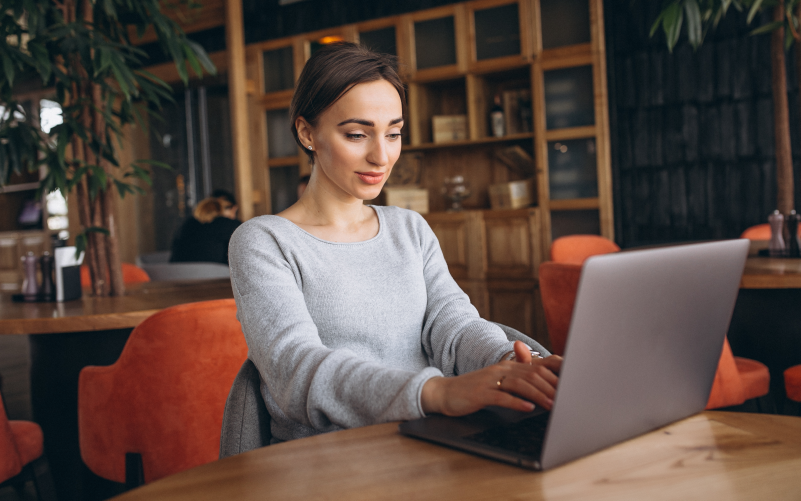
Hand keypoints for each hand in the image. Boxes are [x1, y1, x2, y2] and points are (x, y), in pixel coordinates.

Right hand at [421, 352, 561, 416]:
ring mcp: (491, 380)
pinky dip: (517, 402)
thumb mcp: (498, 383)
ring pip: (520, 384)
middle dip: (552, 386)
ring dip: (539, 395)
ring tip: (553, 405)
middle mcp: (501, 370)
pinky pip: (502, 397)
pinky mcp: (481, 393)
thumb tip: (542, 385)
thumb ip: (519, 380)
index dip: (556, 371)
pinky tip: (528, 408)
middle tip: (568, 397)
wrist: (445, 393)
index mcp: (508, 367)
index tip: (573, 380)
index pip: (537, 365)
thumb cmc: (475, 390)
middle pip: (532, 374)